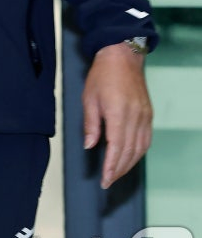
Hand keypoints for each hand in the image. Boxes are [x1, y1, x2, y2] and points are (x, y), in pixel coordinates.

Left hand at [82, 42, 152, 188]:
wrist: (122, 57)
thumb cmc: (102, 74)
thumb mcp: (89, 98)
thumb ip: (90, 124)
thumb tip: (89, 145)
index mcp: (118, 114)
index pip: (116, 148)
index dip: (111, 168)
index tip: (105, 180)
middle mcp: (134, 117)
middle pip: (129, 152)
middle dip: (118, 170)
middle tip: (109, 181)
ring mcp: (144, 116)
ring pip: (140, 148)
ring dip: (129, 164)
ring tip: (117, 173)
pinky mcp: (148, 114)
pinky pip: (146, 139)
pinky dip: (139, 152)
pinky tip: (131, 157)